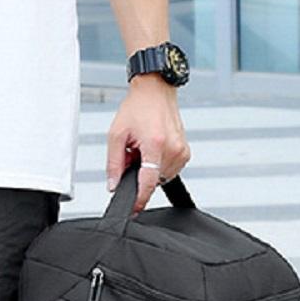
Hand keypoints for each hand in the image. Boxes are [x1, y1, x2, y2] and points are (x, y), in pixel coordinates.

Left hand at [106, 74, 190, 213]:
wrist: (155, 92)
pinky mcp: (185, 152)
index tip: (133, 208)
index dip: (140, 198)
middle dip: (139, 174)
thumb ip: (113, 164)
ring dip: (149, 169)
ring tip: (143, 148)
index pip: (149, 181)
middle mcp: (172, 149)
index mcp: (155, 144)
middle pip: (154, 180)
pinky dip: (158, 164)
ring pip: (162, 177)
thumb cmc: (137, 108)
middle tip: (132, 154)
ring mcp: (181, 151)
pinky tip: (153, 148)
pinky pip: (169, 170)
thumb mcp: (116, 135)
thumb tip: (113, 185)